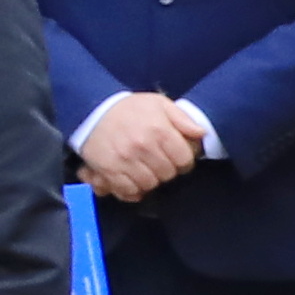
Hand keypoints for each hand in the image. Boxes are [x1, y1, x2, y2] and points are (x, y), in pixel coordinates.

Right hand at [78, 90, 203, 201]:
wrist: (92, 111)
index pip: (184, 160)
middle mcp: (144, 147)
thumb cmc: (130, 108)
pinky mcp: (109, 170)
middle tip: (160, 163)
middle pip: (167, 174)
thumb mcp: (159, 104)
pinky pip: (128, 190)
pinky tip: (133, 180)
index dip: (184, 161)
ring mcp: (125, 160)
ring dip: (150, 180)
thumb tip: (202, 134)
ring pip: (149, 184)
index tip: (177, 159)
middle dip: (167, 170)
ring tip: (146, 171)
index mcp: (160, 131)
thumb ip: (183, 118)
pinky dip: (133, 189)